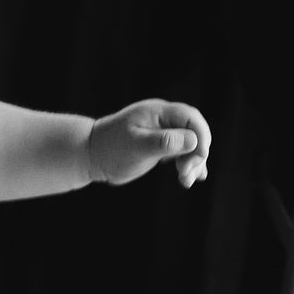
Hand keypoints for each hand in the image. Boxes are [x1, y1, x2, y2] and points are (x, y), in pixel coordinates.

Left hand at [85, 100, 212, 188]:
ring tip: (186, 182)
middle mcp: (163, 119)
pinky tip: (193, 178)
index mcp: (158, 112)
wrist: (91, 155)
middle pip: (194, 131)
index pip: (191, 117)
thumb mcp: (137, 146)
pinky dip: (188, 164)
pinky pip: (182, 152)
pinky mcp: (160, 146)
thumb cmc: (111, 149)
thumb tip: (193, 140)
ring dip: (193, 162)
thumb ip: (165, 142)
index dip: (201, 136)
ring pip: (190, 144)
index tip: (200, 157)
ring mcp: (162, 132)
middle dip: (197, 153)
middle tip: (186, 174)